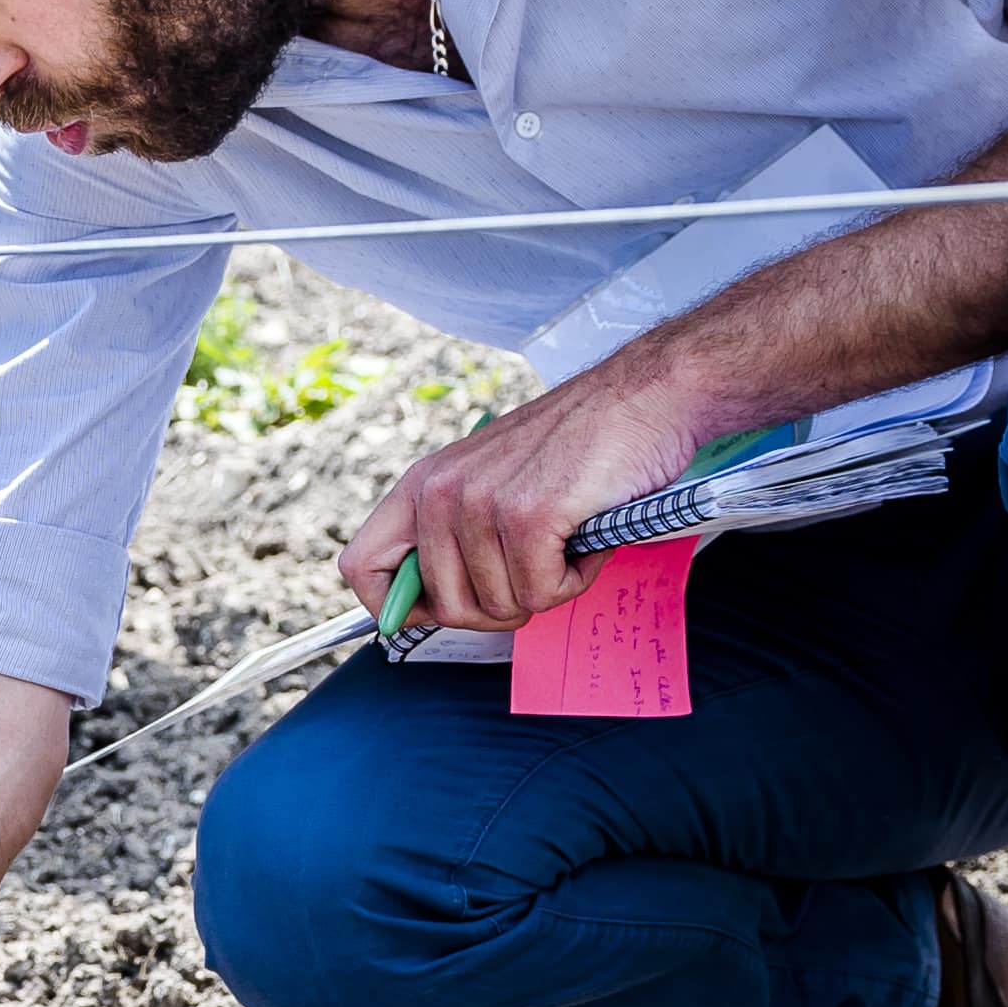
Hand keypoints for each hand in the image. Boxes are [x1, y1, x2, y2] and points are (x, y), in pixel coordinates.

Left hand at [338, 370, 703, 632]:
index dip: (395, 607)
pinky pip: (541, 593)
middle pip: (444, 606)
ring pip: (500, 605)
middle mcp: (441, 490)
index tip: (440, 611)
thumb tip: (436, 604)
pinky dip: (575, 578)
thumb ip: (457, 535)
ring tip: (567, 538)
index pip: (360, 567)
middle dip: (499, 609)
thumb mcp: (495, 481)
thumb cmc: (579, 445)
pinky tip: (586, 538)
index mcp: (423, 483)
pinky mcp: (528, 515)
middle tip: (538, 573)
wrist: (647, 395)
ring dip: (547, 587)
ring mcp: (481, 503)